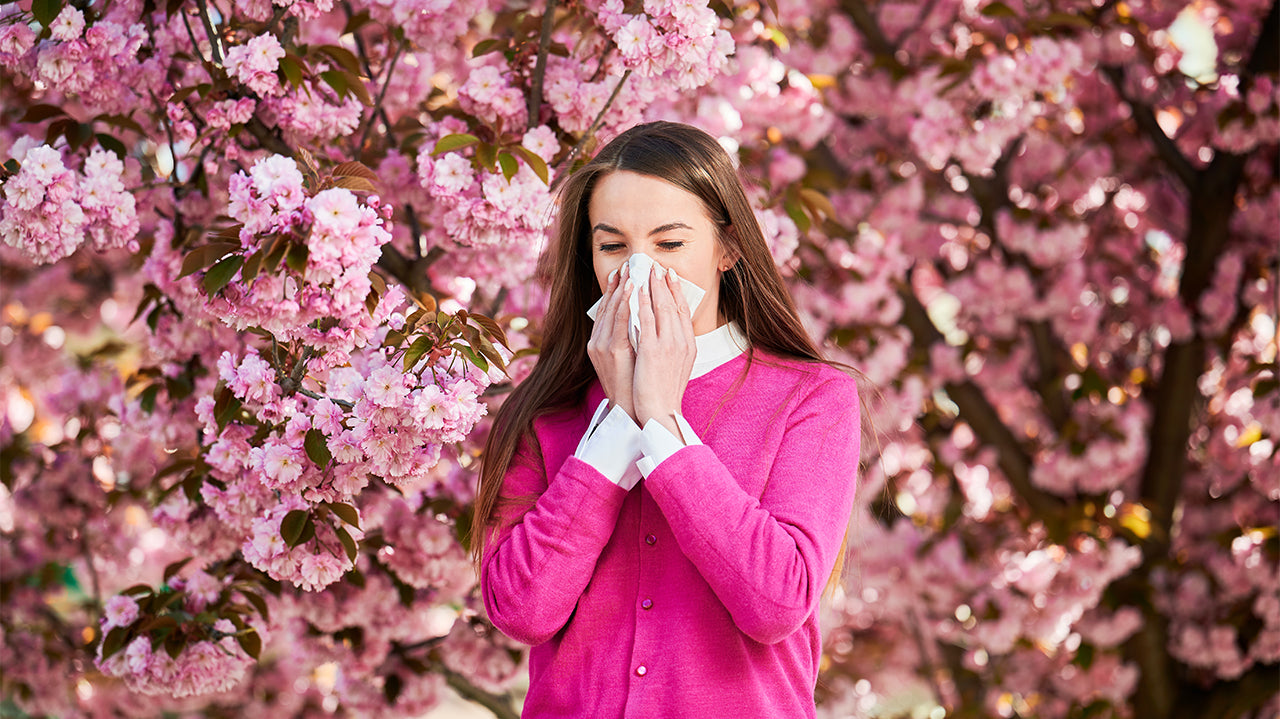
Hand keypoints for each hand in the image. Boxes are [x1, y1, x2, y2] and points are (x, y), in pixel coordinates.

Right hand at [586, 261, 635, 420]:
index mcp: (601, 343)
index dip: (615, 290)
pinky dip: (625, 304)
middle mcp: (598, 342)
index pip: (608, 310)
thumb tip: (642, 321)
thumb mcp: (630, 359)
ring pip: (612, 310)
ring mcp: (602, 346)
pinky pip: (619, 322)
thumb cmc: (635, 386)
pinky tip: (632, 290)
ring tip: (631, 271)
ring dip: (622, 288)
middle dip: (619, 284)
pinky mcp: (612, 351)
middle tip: (629, 265)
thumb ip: (631, 339)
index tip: (624, 273)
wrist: (631, 410)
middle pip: (608, 306)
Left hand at [633, 264, 695, 435]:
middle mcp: (681, 342)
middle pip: (674, 304)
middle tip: (657, 266)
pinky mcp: (652, 349)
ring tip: (645, 270)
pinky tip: (635, 289)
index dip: (677, 291)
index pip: (684, 311)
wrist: (660, 412)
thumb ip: (674, 348)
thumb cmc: (664, 393)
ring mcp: (668, 345)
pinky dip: (641, 302)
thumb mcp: (676, 367)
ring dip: (652, 286)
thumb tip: (667, 334)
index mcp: (689, 345)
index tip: (670, 276)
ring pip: (660, 307)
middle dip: (664, 283)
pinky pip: (646, 319)